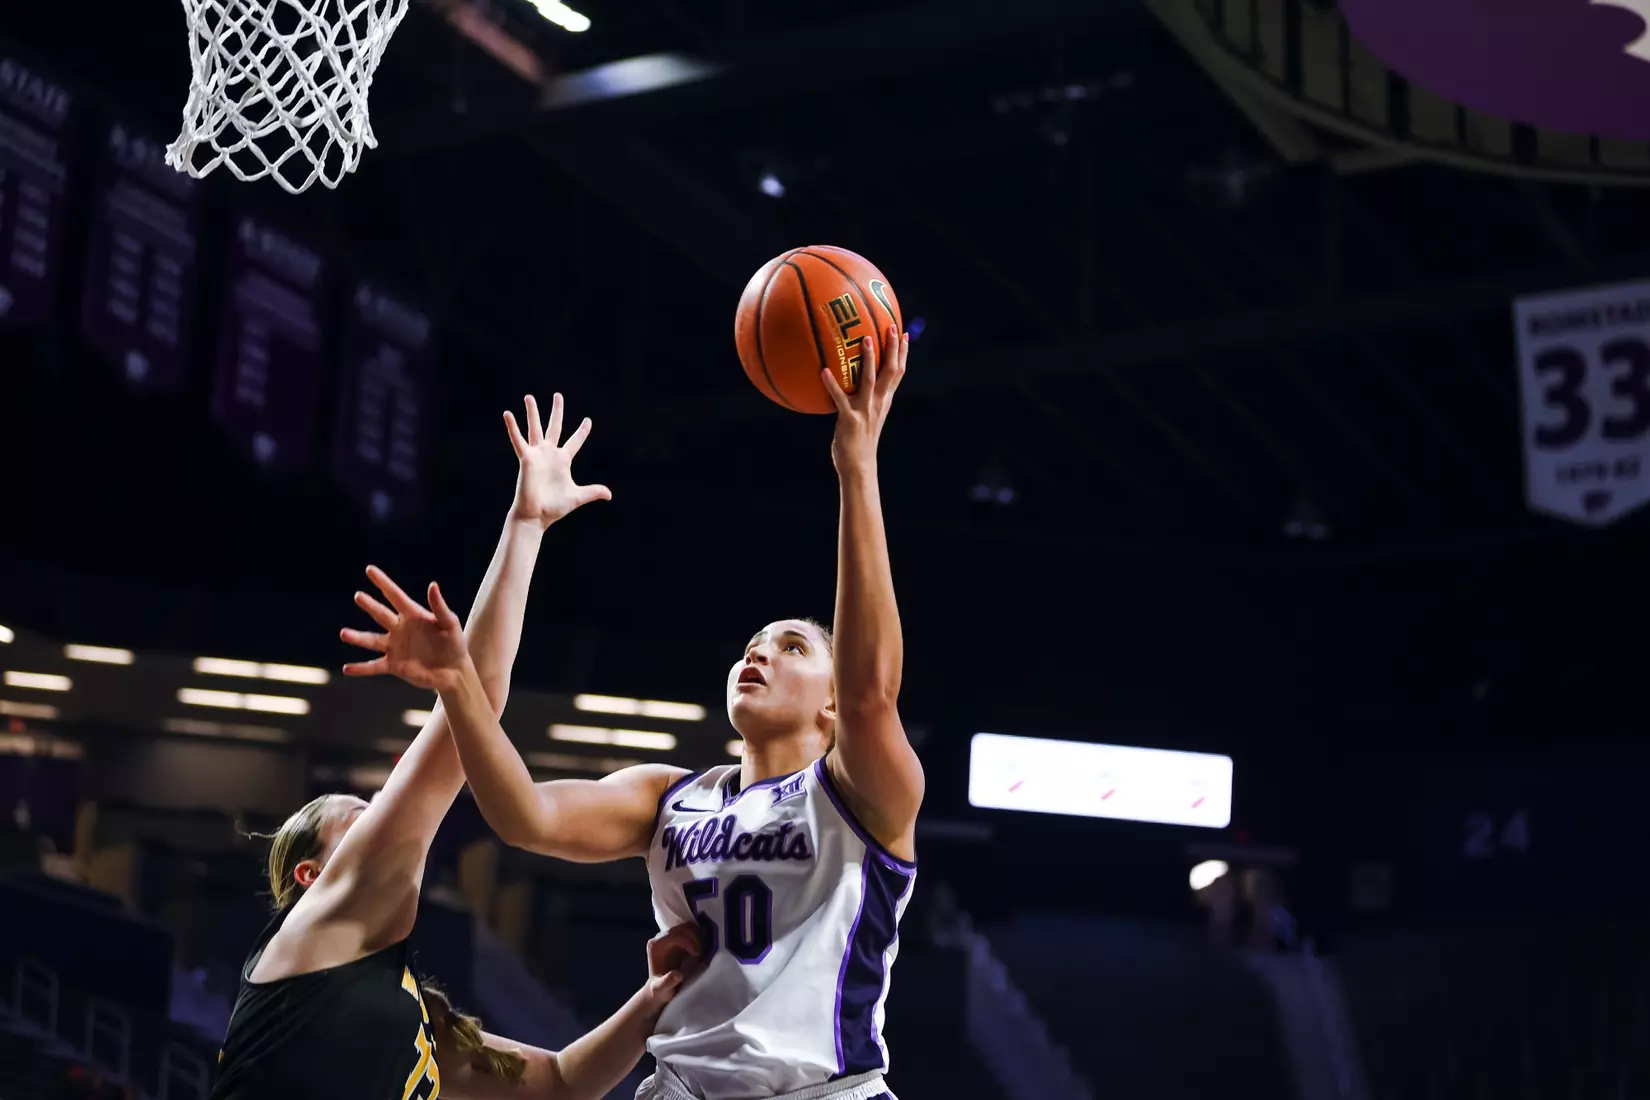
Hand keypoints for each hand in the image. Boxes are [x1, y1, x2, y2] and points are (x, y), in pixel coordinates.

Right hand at [340, 565, 468, 691]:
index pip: (395, 596)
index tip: (370, 570)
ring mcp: (395, 647)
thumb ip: (440, 607)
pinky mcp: (394, 665)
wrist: (454, 670)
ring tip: (344, 633)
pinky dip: (361, 669)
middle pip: (381, 615)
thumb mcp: (450, 623)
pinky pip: (374, 667)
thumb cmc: (454, 643)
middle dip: (370, 605)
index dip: (383, 582)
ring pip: (372, 640)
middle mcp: (400, 629)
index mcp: (413, 615)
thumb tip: (433, 585)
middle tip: (359, 596)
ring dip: (358, 638)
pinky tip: (347, 669)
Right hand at [505, 394, 610, 528]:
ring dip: (533, 412)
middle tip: (558, 395)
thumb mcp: (577, 497)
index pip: (574, 441)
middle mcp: (550, 454)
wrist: (536, 515)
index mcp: (563, 460)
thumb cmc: (554, 507)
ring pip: (535, 428)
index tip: (588, 420)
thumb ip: (593, 492)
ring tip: (529, 396)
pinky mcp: (526, 459)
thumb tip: (609, 494)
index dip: (582, 432)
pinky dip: (513, 428)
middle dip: (557, 411)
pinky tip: (507, 414)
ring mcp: (537, 455)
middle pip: (555, 427)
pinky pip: (518, 441)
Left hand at [641, 922, 701, 1009]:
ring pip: (688, 927)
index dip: (687, 942)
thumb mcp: (662, 989)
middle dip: (695, 939)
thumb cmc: (660, 990)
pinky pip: (691, 931)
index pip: (674, 935)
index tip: (697, 955)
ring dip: (698, 937)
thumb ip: (667, 982)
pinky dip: (699, 937)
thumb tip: (678, 975)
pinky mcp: (678, 939)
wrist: (661, 990)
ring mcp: (670, 936)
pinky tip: (702, 949)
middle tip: (702, 954)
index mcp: (655, 945)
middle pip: (682, 928)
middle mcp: (661, 937)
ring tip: (703, 952)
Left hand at [824, 323, 906, 472]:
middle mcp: (879, 403)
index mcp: (885, 401)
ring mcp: (866, 410)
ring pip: (870, 379)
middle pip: (891, 371)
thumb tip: (854, 382)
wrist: (859, 466)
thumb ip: (865, 399)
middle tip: (892, 327)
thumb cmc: (859, 441)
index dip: (903, 353)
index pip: (898, 373)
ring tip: (864, 339)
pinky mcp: (850, 419)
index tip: (904, 333)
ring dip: (868, 359)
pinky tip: (823, 371)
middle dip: (893, 348)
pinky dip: (832, 384)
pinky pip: (840, 398)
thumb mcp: (867, 416)